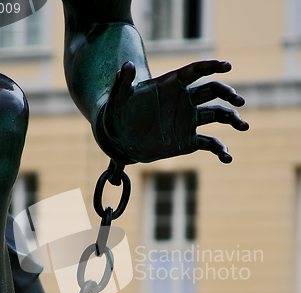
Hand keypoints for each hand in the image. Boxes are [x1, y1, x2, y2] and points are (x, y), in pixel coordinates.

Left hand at [101, 60, 248, 163]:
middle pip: (212, 92)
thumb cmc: (118, 114)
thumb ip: (123, 82)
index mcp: (171, 85)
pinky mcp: (188, 141)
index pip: (196, 71)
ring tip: (243, 126)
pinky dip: (220, 150)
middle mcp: (184, 101)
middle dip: (227, 94)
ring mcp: (188, 121)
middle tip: (238, 101)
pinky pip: (209, 143)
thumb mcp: (118, 98)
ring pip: (216, 115)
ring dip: (232, 118)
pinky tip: (227, 157)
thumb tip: (127, 66)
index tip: (226, 67)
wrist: (119, 139)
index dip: (211, 67)